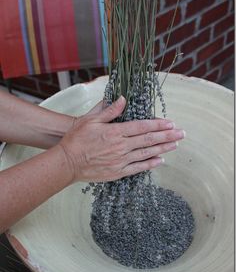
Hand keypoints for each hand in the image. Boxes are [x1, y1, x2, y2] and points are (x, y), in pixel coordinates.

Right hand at [58, 96, 184, 182]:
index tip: (171, 123)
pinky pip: (138, 168)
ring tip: (175, 144)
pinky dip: (150, 164)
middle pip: (149, 140)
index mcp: (115, 132)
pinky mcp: (118, 172)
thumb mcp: (90, 120)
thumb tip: (123, 99)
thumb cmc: (76, 139)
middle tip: (182, 133)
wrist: (67, 163)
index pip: (142, 127)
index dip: (158, 124)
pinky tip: (160, 160)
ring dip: (163, 148)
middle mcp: (121, 147)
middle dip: (167, 136)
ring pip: (147, 153)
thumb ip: (109, 110)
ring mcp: (121, 161)